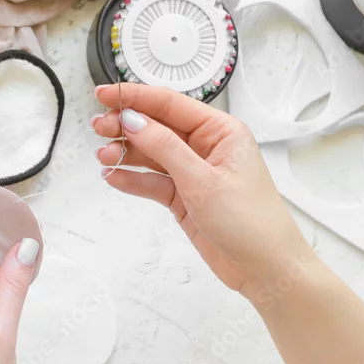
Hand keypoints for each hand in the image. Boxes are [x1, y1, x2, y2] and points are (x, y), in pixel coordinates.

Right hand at [92, 84, 314, 296]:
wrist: (265, 268)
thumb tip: (134, 120)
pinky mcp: (184, 197)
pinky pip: (152, 181)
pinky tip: (114, 177)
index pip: (170, 104)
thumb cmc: (252, 222)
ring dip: (125, 153)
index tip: (105, 94)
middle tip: (98, 128)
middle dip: (125, 125)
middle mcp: (206, 147)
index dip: (135, 97)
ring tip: (104, 157)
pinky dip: (132, 179)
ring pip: (151, 154)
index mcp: (221, 131)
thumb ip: (165, 148)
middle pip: (156, 126)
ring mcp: (193, 172)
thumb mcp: (203, 181)